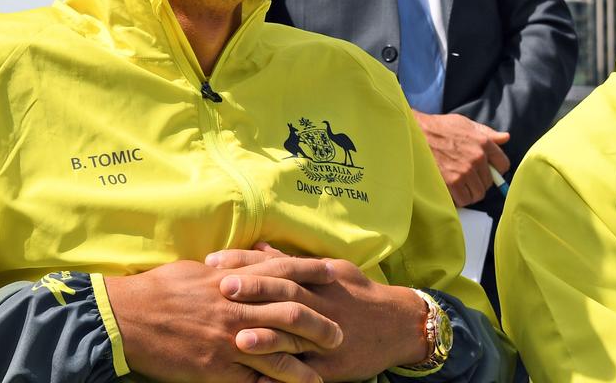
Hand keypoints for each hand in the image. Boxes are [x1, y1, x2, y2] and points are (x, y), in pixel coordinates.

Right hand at [104, 258, 342, 382]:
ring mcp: (229, 339)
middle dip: (320, 323)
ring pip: (280, 350)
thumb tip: (245, 263)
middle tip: (339, 334)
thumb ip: (228, 268)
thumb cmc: (159, 290)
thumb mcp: (197, 270)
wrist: (127, 318)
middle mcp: (237, 307)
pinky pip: (254, 379)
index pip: (283, 271)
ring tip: (324, 372)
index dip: (311, 271)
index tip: (335, 272)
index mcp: (233, 279)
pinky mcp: (216, 367)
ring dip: (305, 362)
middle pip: (291, 312)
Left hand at [211, 249, 428, 381]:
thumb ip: (292, 261)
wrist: (398, 325)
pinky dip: (284, 379)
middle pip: (286, 296)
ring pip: (296, 338)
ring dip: (268, 339)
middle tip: (221, 288)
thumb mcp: (331, 269)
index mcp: (319, 279)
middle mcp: (322, 305)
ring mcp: (327, 337)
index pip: (278, 267)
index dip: (247, 263)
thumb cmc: (358, 293)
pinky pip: (306, 374)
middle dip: (254, 291)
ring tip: (239, 340)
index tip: (217, 262)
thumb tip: (258, 246)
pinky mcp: (332, 367)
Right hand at [414, 111, 509, 206]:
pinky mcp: (452, 182)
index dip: (496, 170)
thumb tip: (505, 138)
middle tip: (468, 178)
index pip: (503, 165)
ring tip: (460, 186)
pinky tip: (452, 191)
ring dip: (470, 192)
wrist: (417, 133)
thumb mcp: (465, 124)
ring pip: (478, 194)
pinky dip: (459, 199)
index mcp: (483, 143)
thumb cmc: (439, 127)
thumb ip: (487, 132)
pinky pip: (464, 200)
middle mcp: (477, 158)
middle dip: (480, 182)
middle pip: (489, 182)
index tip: (487, 171)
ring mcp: (465, 171)